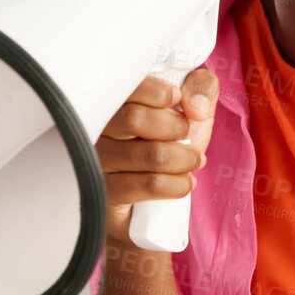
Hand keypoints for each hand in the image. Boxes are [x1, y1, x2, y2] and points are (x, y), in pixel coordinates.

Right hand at [95, 68, 218, 247]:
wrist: (148, 207)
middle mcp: (94, 128)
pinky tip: (186, 182)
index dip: (157, 92)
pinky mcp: (105, 194)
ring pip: (149, 154)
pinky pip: (150, 184)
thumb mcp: (189, 108)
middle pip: (135, 119)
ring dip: (184, 158)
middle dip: (176, 127)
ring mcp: (96, 162)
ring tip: (194, 160)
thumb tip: (196, 106)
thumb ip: (200, 88)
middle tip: (189, 134)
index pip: (124, 86)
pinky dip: (178, 183)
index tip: (176, 99)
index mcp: (112, 100)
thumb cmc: (165, 144)